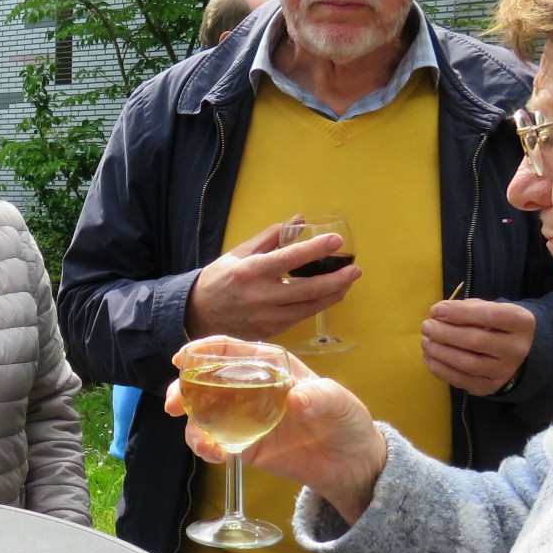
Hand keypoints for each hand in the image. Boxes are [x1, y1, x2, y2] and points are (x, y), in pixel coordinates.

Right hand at [167, 336, 387, 522]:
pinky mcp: (242, 444)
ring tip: (201, 443)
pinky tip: (215, 456)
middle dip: (183, 388)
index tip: (181, 359)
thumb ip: (320, 396)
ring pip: (203, 412)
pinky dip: (205, 447)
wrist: (350, 465)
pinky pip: (214, 441)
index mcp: (270, 366)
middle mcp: (250, 387)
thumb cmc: (346, 422)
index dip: (202, 350)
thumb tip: (295, 399)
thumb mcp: (341, 403)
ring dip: (191, 423)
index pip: (230, 350)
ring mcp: (243, 416)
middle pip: (206, 380)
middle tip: (173, 404)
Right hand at [185, 220, 362, 340]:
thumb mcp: (239, 253)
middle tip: (355, 269)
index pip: (290, 258)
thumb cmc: (219, 280)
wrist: (197, 315)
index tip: (336, 241)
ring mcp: (265, 318)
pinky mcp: (269, 332)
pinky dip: (316, 306)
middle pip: (308, 289)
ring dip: (333, 295)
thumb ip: (271, 237)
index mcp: (250, 271)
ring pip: (309, 308)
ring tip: (347, 282)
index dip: (316, 249)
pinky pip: (299, 318)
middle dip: (337, 279)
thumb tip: (299, 220)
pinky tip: (327, 296)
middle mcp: (260, 296)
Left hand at [422, 298, 535, 396]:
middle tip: (426, 327)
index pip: (490, 315)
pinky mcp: (491, 386)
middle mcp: (517, 348)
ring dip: (440, 352)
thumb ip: (465, 308)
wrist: (514, 351)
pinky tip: (429, 357)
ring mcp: (505, 371)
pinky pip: (461, 380)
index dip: (459, 313)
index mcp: (521, 322)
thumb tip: (436, 313)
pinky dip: (440, 369)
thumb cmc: (496, 324)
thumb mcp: (489, 308)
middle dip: (445, 333)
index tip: (436, 310)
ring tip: (425, 342)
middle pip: (476, 341)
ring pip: (467, 363)